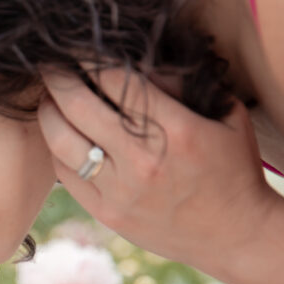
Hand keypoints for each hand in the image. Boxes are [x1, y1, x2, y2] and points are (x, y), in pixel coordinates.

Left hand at [37, 67, 280, 272]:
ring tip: (48, 98)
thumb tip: (136, 61)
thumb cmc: (232, 169)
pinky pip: (64, 174)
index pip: (116, 80)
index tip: (79, 48)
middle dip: (58, 78)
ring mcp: (120, 190)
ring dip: (47, 113)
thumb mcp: (225, 115)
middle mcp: (143, 159)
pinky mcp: (106, 213)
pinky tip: (58, 134)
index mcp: (177, 130)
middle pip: (78, 106)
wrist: (235, 236)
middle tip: (48, 64)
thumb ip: (182, 86)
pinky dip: (55, 148)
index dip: (91, 59)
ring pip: (60, 141)